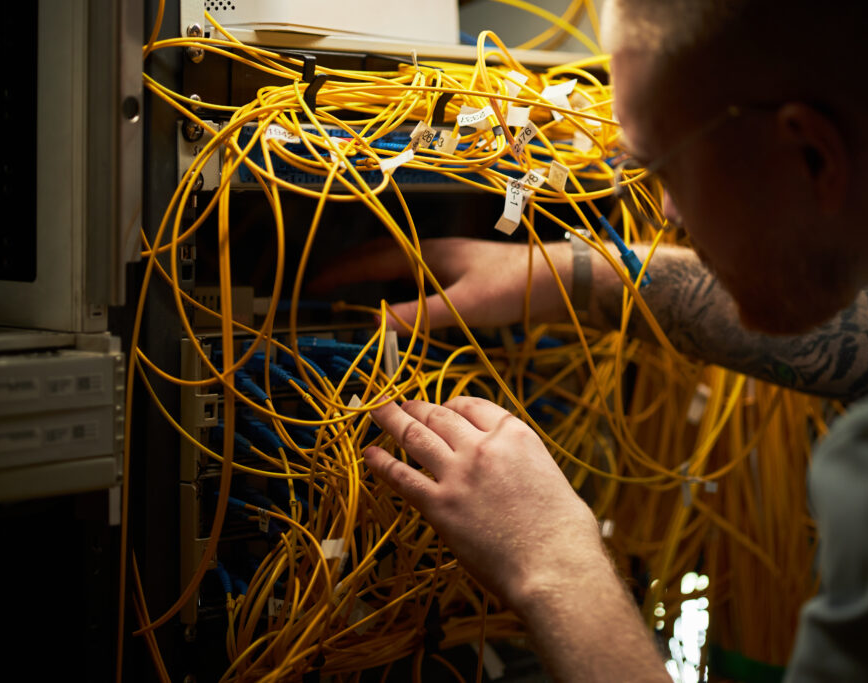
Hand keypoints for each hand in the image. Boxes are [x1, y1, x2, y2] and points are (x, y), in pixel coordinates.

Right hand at [308, 237, 572, 332]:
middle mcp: (433, 252)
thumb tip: (375, 328)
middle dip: (347, 271)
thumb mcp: (462, 306)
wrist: (556, 279)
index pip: (370, 260)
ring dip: (370, 278)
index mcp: (427, 253)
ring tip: (347, 296)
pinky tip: (396, 305)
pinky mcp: (461, 276)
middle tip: (321, 288)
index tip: (311, 285)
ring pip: (396, 267)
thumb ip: (419, 316)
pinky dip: (394, 288)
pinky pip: (414, 278)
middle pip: (379, 257)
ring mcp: (447, 262)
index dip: (339, 273)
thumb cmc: (512, 287)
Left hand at [364, 396, 604, 608]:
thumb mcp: (551, 478)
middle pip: (441, 416)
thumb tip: (521, 473)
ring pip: (416, 437)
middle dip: (418, 408)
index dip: (453, 404)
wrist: (555, 565)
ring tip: (379, 412)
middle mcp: (483, 447)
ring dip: (393, 422)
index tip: (443, 407)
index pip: (474, 406)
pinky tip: (370, 454)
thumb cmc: (565, 533)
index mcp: (515, 436)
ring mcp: (458, 475)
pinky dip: (382, 464)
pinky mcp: (439, 506)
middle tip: (404, 405)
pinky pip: (402, 477)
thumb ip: (526, 466)